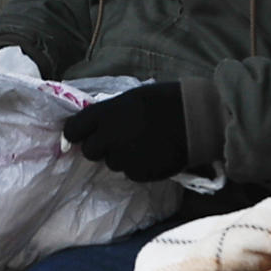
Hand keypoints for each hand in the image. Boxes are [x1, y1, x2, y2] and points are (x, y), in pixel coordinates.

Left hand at [61, 81, 187, 181]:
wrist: (197, 119)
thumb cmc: (166, 100)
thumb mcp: (132, 98)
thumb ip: (109, 113)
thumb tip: (95, 125)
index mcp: (105, 114)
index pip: (73, 129)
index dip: (76, 134)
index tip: (81, 136)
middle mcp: (109, 137)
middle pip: (90, 151)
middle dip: (100, 147)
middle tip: (118, 140)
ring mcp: (124, 158)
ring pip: (112, 163)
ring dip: (121, 157)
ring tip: (143, 145)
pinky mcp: (139, 173)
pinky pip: (131, 173)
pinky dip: (138, 166)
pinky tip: (153, 154)